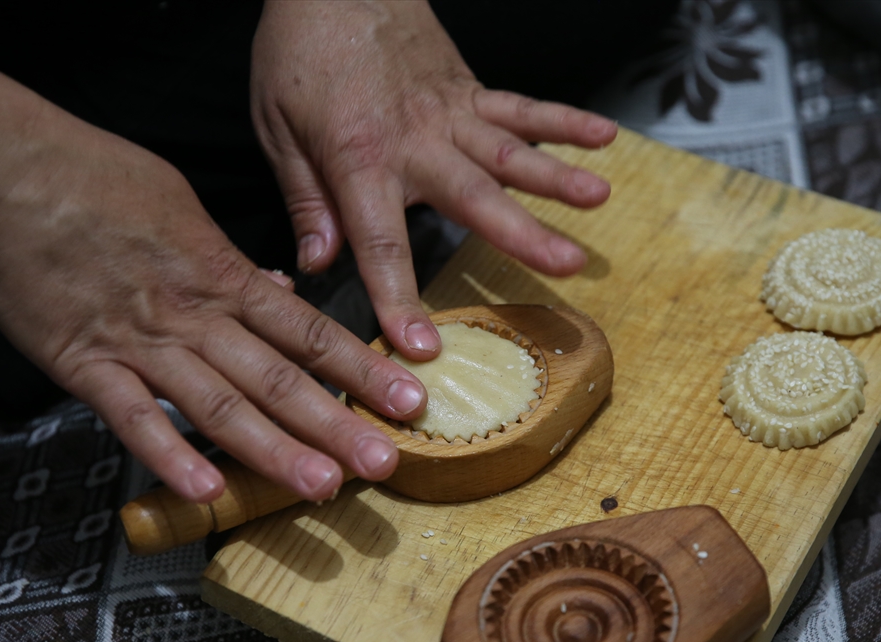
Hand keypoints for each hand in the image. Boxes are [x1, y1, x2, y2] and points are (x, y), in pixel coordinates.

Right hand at [0, 31, 426, 504]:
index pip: (309, 332)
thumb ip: (234, 260)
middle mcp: (196, 315)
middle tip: (385, 461)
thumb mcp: (184, 208)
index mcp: (225, 277)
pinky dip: (169, 454)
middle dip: (337, 423)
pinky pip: (133, 418)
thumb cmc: (96, 180)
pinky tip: (205, 489)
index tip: (410, 398)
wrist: (9, 175)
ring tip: (322, 486)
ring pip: (221, 404)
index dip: (364, 369)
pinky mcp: (86, 364)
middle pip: (280, 378)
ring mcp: (143, 343)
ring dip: (274, 450)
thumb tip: (277, 289)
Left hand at [250, 0, 617, 360]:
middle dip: (520, 235)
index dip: (399, 298)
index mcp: (360, 159)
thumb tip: (317, 267)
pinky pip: (520, 107)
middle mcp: (416, 140)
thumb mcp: (277, 129)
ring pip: (509, 150)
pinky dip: (562, 120)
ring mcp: (450, 113)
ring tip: (600, 199)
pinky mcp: (470, 91)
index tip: (421, 346)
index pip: (380, 243)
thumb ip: (306, 201)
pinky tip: (603, 136)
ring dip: (557, 176)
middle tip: (566, 266)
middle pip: (473, 196)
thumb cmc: (299, 55)